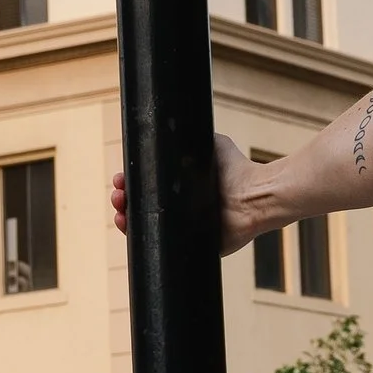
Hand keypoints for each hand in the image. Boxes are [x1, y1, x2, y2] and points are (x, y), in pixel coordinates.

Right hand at [109, 134, 268, 256]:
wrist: (254, 194)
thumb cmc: (236, 169)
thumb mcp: (212, 145)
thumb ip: (192, 137)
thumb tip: (170, 123)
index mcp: (180, 189)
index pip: (147, 188)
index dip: (129, 184)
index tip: (119, 179)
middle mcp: (180, 209)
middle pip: (141, 209)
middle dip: (123, 201)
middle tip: (118, 195)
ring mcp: (185, 229)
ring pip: (146, 229)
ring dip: (126, 221)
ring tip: (120, 213)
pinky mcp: (193, 246)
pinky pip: (163, 249)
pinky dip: (144, 243)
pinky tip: (132, 233)